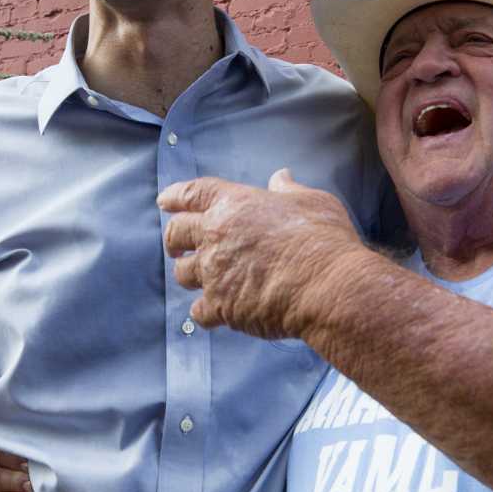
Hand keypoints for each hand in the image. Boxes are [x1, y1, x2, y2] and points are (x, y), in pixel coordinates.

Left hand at [157, 170, 369, 339]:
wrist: (328, 286)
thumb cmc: (324, 240)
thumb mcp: (313, 201)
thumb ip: (289, 190)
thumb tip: (280, 177)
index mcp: (235, 205)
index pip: (193, 193)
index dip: (175, 196)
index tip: (164, 201)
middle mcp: (216, 235)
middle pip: (177, 233)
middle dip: (174, 239)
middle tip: (177, 245)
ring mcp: (214, 272)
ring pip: (183, 273)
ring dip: (191, 275)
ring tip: (203, 280)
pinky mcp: (220, 306)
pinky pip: (199, 311)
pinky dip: (205, 312)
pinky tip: (216, 314)